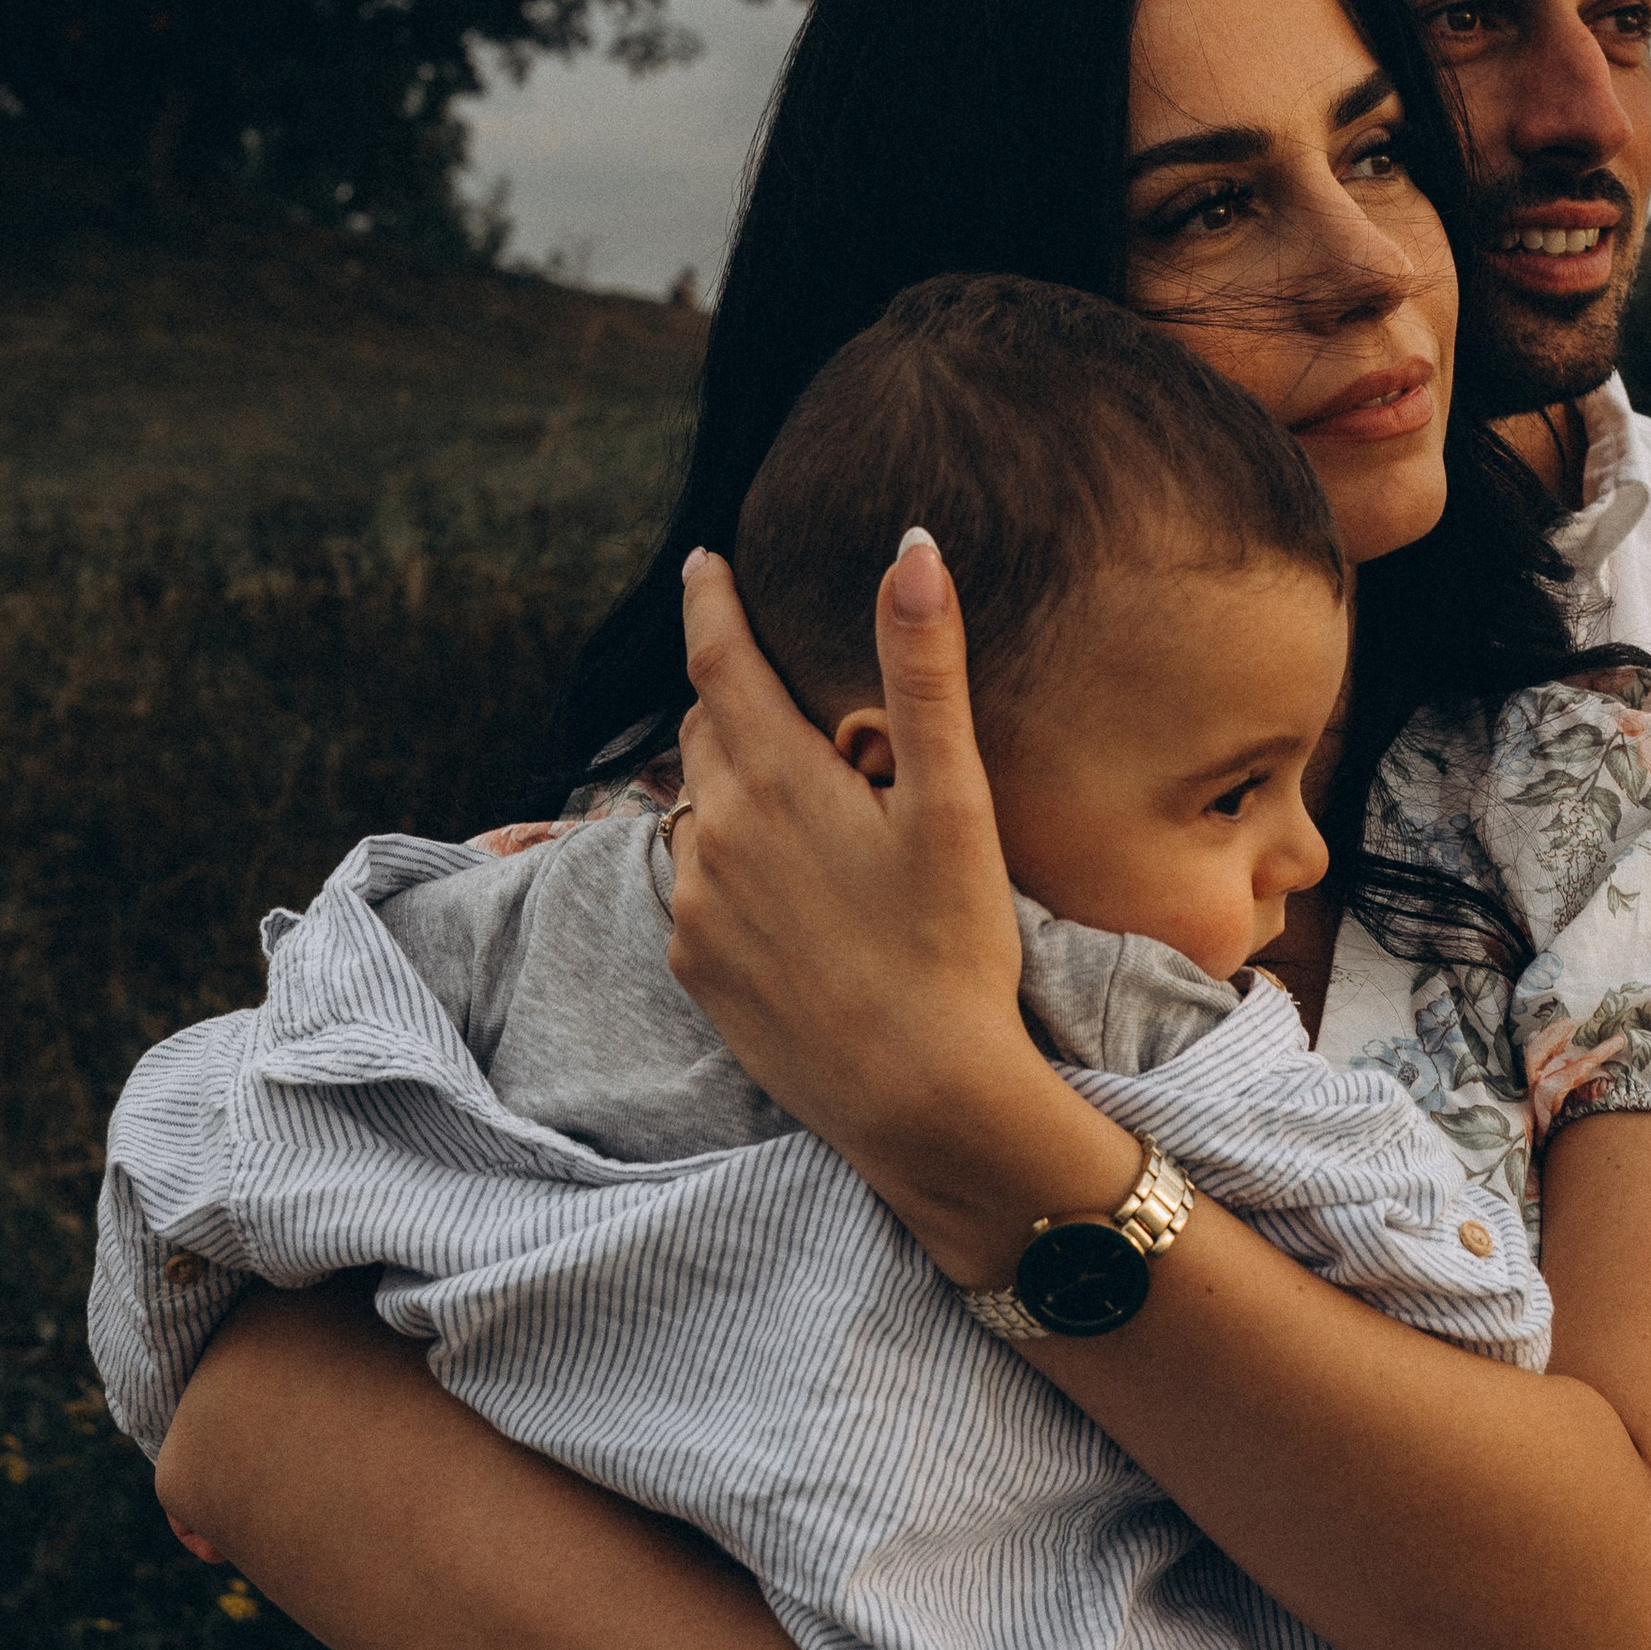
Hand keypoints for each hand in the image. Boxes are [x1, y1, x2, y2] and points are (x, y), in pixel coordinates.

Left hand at [667, 543, 1016, 1132]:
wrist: (921, 1099)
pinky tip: (793, 895)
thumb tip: (912, 549)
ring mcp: (696, 909)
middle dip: (733, 697)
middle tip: (781, 690)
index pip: (718, 661)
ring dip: (737, 789)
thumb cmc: (952, 946)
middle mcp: (716, 836)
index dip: (711, 603)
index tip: (704, 564)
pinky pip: (699, 888)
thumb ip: (925, 669)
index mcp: (775, 781)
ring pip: (702, 811)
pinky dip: (733, 865)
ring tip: (806, 808)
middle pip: (708, 732)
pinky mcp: (697, 970)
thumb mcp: (953, 800)